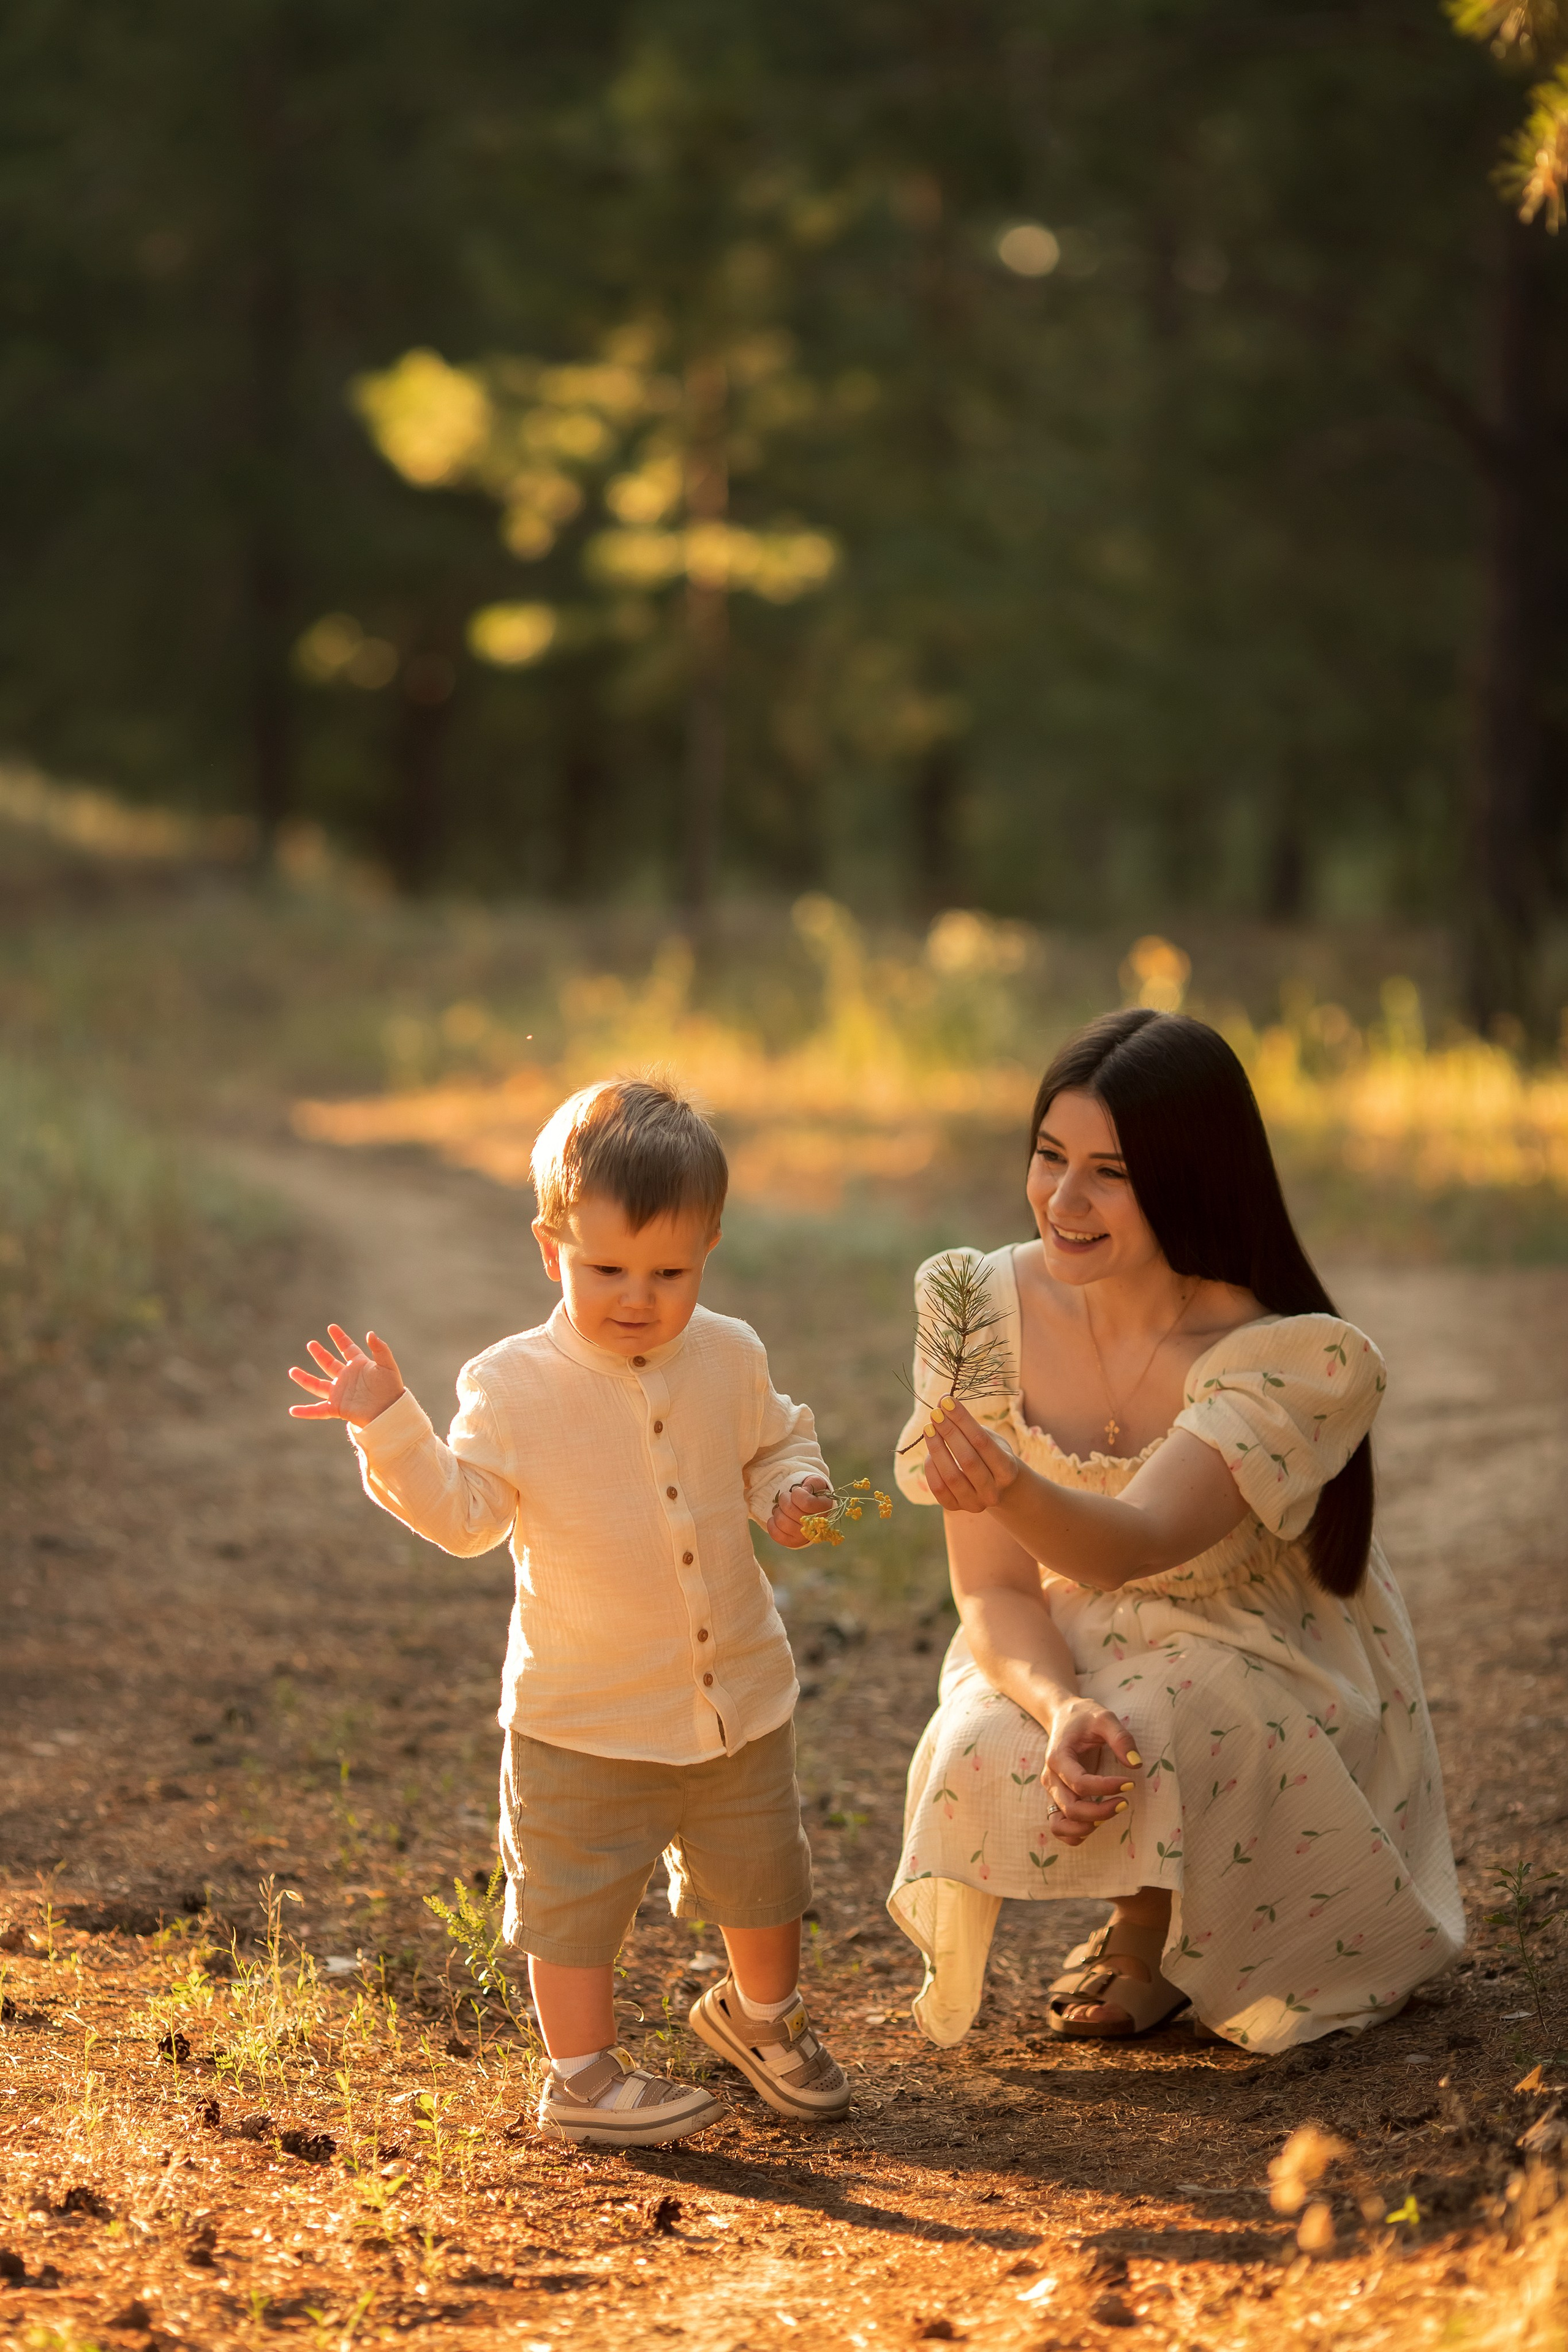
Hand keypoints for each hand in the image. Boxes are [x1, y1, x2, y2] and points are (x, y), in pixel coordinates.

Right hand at [288, 1324, 405, 1425]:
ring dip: (304, 1379)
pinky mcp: (337, 1408)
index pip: (347, 1348)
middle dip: (320, 1354)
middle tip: (311, 1344)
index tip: (331, 1327)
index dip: (339, 1338)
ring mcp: (340, 1393)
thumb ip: (380, 1349)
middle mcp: (346, 1378)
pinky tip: (292, 1410)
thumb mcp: (387, 1366)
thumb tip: (370, 1333)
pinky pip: (318, 1410)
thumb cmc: (391, 1389)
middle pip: (329, 1364)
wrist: (390, 1411)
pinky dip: (305, 1411)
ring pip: (317, 1385)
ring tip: (292, 1371)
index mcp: (358, 1366)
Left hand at [766, 1477, 834, 1549]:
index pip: (806, 1502)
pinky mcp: (793, 1542)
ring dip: (778, 1511)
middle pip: (790, 1510)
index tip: (797, 1491)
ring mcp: (804, 1537)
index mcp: (825, 1509)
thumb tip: (804, 1489)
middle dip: (785, 1499)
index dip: (797, 1493)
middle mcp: (816, 1526)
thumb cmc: (814, 1495)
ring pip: (781, 1521)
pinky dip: (772, 1523)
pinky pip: (775, 1534)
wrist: (813, 1512)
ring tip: (783, 1508)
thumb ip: (812, 1482)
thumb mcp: (816, 1483)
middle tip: (788, 1497)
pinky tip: (778, 1517)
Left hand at [922, 1397, 1021, 1514]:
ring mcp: (975, 1503)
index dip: (962, 1419)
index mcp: (1007, 1470)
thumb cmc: (992, 1456)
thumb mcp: (990, 1439)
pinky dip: (931, 1468)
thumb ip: (968, 1423)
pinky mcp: (957, 1508)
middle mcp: (993, 1490)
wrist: (998, 1488)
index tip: (947, 1401)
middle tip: (935, 1413)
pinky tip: (930, 1452)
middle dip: (948, 1432)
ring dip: (936, 1448)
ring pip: (951, 1476)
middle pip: (967, 1459)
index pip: (981, 1440)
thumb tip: (943, 1401)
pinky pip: (939, 1489)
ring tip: (929, 1429)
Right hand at [1041, 1697, 1140, 1845]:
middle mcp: (1051, 1778)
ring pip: (1061, 1824)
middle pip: (1071, 1809)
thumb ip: (1121, 1738)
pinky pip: (1060, 1827)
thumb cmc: (1085, 1717)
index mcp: (1058, 1757)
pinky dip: (1076, 1833)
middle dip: (1101, 1812)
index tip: (1130, 1782)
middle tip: (1125, 1802)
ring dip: (1086, 1827)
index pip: (1080, 1783)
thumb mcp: (1104, 1718)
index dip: (1107, 1788)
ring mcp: (1052, 1791)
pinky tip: (1097, 1823)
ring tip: (1110, 1814)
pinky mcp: (1057, 1798)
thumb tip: (1136, 1765)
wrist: (1064, 1716)